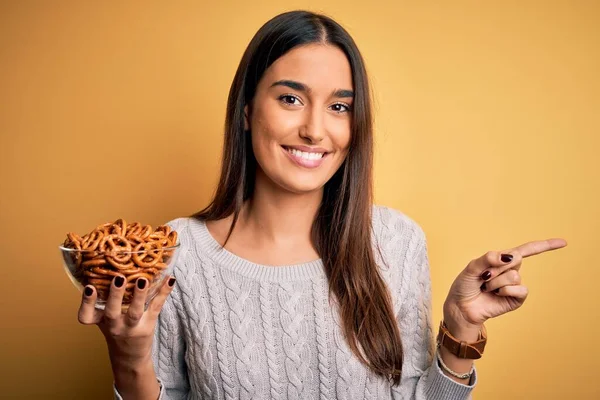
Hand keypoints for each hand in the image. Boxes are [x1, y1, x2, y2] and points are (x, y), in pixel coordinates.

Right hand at [78, 275, 175, 363]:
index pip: (86, 315)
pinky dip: (164, 292)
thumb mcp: (105, 318)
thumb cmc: (117, 329)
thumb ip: (104, 299)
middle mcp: (114, 326)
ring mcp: (132, 327)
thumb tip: (110, 266)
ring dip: (139, 295)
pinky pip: (156, 308)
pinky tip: (170, 279)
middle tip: (119, 278)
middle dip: (115, 295)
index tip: (89, 287)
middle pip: (112, 312)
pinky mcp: (148, 326)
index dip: (86, 302)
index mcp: (100, 321)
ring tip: (143, 280)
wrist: (130, 357)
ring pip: (135, 312)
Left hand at [443, 238, 566, 338]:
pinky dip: (504, 290)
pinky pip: (519, 289)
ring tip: (486, 287)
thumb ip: (488, 258)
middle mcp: (511, 271)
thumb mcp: (472, 267)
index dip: (544, 246)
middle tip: (483, 275)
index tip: (563, 243)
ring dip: (496, 281)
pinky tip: (495, 294)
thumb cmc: (465, 285)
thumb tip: (509, 256)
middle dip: (496, 266)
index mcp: (502, 260)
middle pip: (515, 259)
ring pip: (514, 275)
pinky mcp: (516, 299)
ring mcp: (514, 285)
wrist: (461, 307)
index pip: (526, 250)